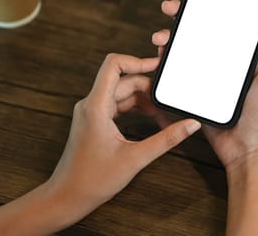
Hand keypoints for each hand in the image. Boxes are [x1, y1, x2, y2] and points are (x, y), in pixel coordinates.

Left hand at [46, 54, 200, 225]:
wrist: (67, 197)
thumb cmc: (92, 180)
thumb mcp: (136, 158)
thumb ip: (167, 139)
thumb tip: (190, 125)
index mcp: (96, 106)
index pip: (114, 64)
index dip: (137, 60)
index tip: (157, 65)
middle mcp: (91, 104)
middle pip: (124, 80)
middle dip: (149, 89)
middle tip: (169, 102)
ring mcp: (92, 112)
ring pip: (123, 93)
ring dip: (144, 101)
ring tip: (163, 116)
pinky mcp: (95, 120)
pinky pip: (118, 104)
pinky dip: (136, 109)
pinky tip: (151, 120)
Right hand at [152, 0, 257, 171]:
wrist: (247, 149)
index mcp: (244, 55)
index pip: (226, 20)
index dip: (211, 1)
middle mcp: (225, 61)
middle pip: (201, 29)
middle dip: (184, 13)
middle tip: (172, 5)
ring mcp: (209, 75)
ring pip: (186, 47)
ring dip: (172, 35)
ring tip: (162, 33)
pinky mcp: (196, 90)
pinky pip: (179, 70)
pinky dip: (168, 59)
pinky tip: (162, 53)